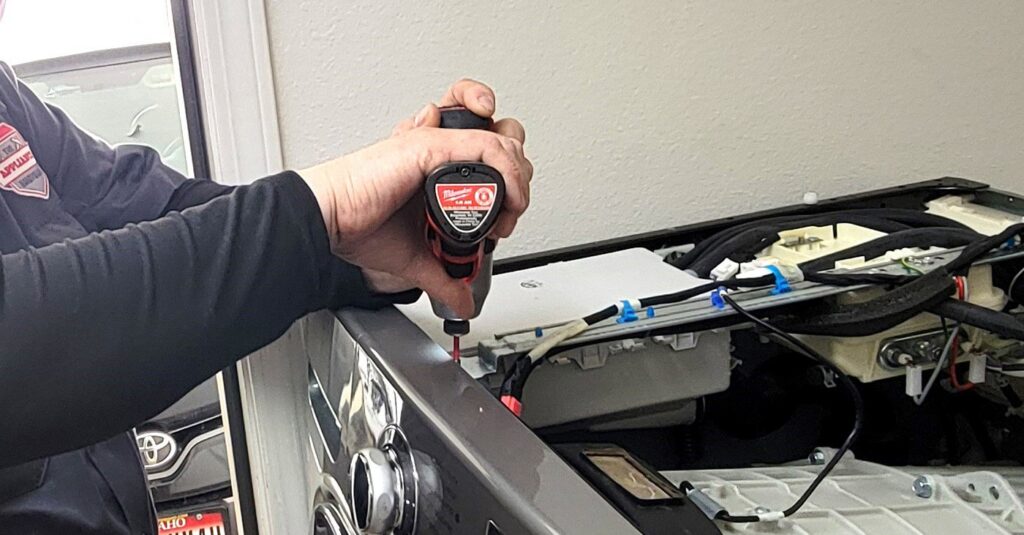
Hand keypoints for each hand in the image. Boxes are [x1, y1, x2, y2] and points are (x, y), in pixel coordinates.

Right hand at [300, 88, 530, 316]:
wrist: (331, 222)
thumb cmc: (359, 225)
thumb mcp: (416, 258)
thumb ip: (444, 277)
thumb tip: (462, 303)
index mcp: (439, 169)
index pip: (491, 156)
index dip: (511, 184)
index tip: (504, 222)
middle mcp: (441, 150)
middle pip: (504, 135)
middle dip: (521, 173)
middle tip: (511, 210)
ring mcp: (437, 143)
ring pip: (501, 134)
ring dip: (519, 174)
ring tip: (511, 207)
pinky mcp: (430, 143)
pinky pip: (486, 145)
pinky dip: (508, 172)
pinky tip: (505, 200)